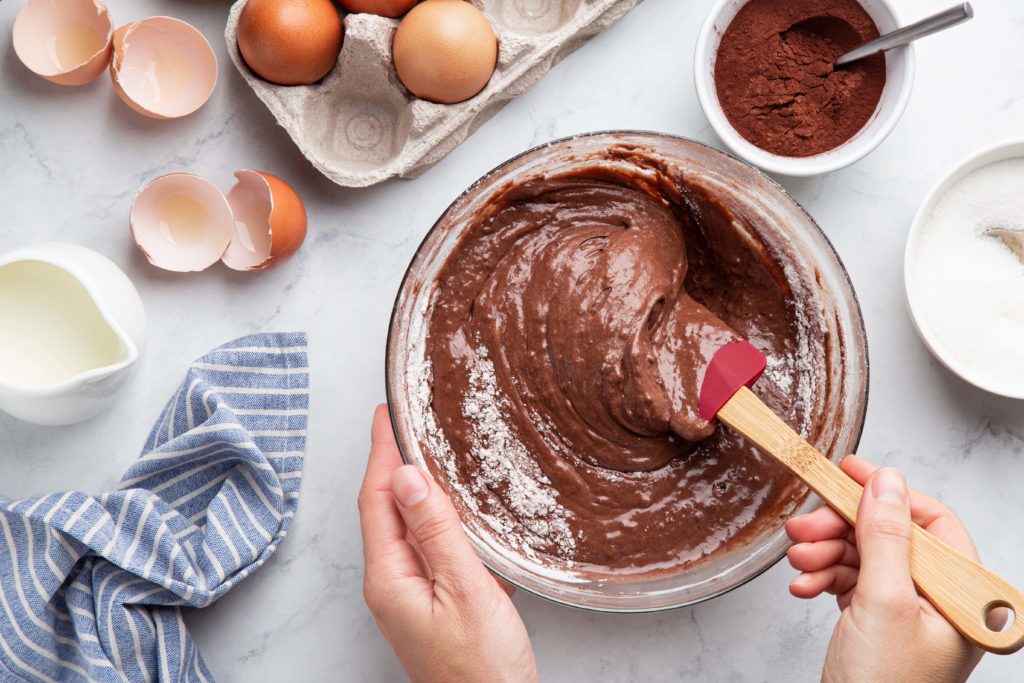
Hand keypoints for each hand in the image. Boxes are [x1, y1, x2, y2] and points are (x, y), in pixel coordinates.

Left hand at [359, 405, 539, 682]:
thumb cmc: (482, 669)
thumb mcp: (466, 591)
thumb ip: (438, 532)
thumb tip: (411, 478)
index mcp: (390, 577)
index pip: (378, 497)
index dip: (382, 452)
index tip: (385, 413)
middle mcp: (391, 584)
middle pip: (386, 509)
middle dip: (394, 462)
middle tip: (406, 421)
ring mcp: (408, 596)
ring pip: (407, 527)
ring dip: (416, 488)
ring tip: (429, 452)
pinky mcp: (430, 604)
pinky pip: (426, 548)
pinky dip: (437, 518)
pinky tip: (456, 509)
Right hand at [786, 454, 996, 682]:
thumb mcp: (884, 603)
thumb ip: (887, 537)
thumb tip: (886, 480)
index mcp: (963, 598)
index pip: (933, 523)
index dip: (888, 494)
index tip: (847, 473)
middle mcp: (941, 603)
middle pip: (891, 538)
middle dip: (842, 530)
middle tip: (805, 527)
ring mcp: (909, 614)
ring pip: (865, 558)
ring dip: (826, 554)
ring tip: (798, 563)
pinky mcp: (879, 624)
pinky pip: (851, 583)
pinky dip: (823, 579)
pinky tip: (804, 587)